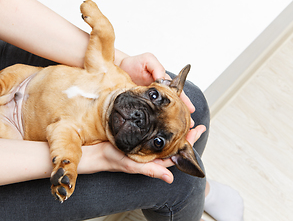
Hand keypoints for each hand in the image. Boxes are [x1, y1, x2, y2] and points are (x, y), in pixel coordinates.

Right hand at [78, 124, 205, 183]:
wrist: (94, 151)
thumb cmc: (110, 159)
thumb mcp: (131, 165)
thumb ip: (150, 170)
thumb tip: (170, 178)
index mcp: (152, 159)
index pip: (175, 151)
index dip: (189, 141)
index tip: (198, 129)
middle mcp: (149, 150)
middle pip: (172, 141)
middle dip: (185, 132)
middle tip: (195, 121)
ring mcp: (143, 141)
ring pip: (162, 133)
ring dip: (173, 125)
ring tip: (183, 116)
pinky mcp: (136, 134)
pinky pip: (151, 127)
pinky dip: (159, 121)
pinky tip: (162, 114)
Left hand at [119, 52, 195, 125]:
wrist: (118, 67)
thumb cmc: (134, 63)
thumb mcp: (148, 60)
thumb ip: (157, 67)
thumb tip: (163, 78)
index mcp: (163, 84)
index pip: (177, 93)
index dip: (185, 101)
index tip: (190, 109)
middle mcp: (157, 94)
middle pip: (172, 106)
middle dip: (180, 115)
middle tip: (189, 125)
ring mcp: (148, 102)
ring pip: (161, 112)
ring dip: (169, 120)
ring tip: (178, 130)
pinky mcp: (138, 106)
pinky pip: (147, 115)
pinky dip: (154, 122)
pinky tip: (157, 129)